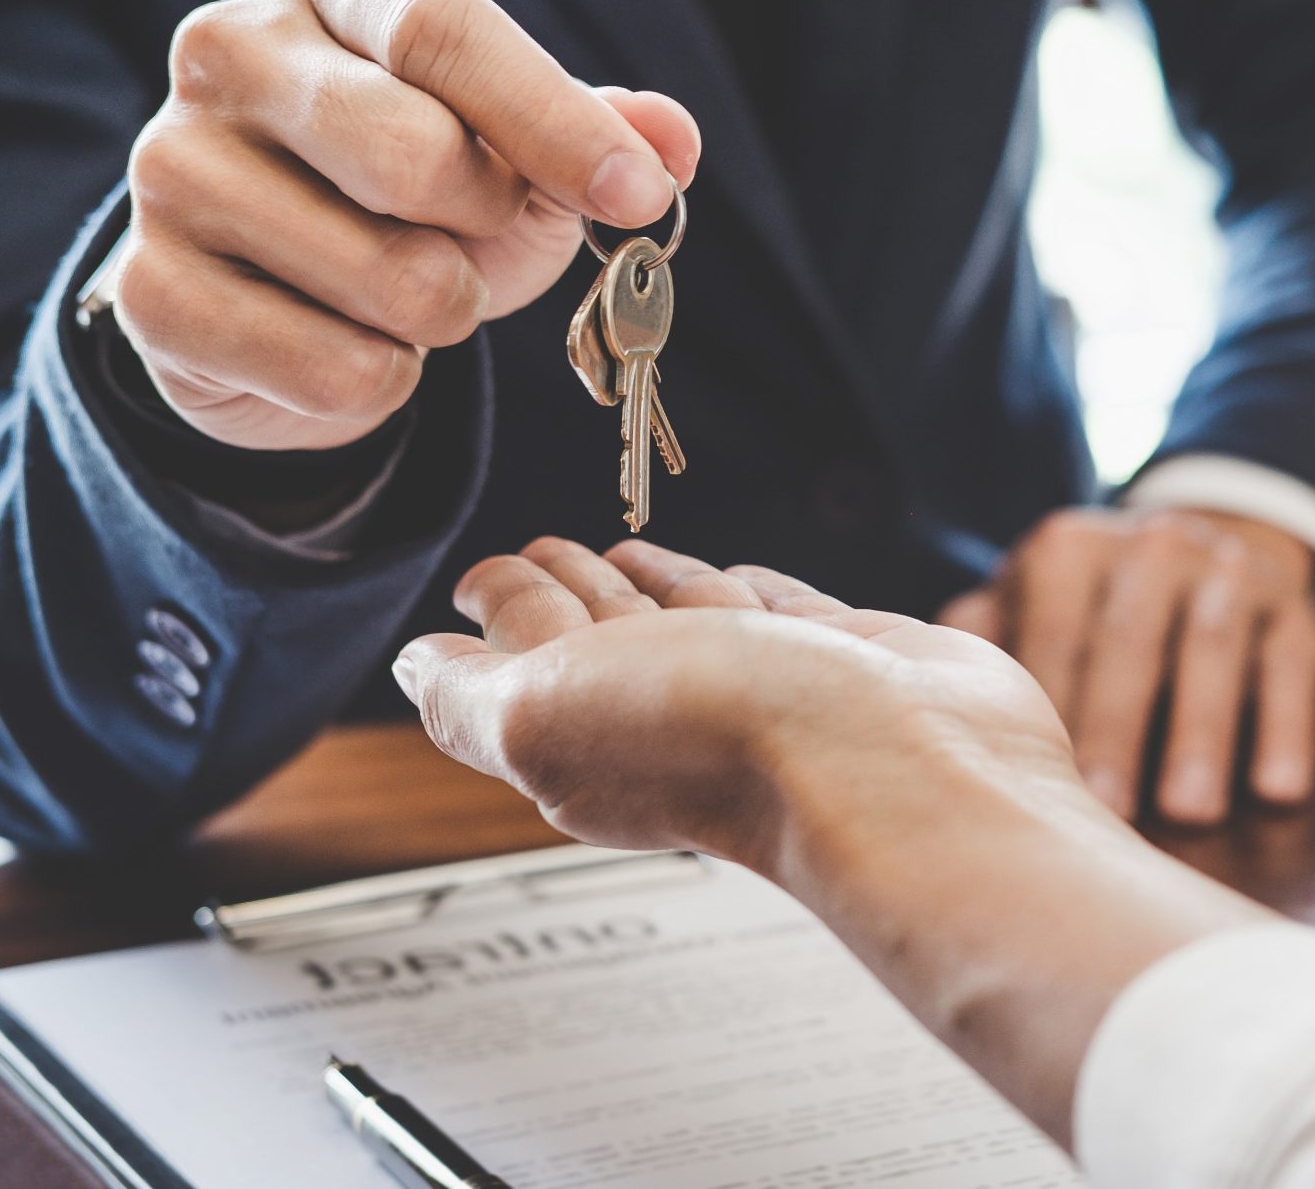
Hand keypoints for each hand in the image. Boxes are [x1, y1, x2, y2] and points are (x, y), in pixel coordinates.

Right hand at [114, 0, 699, 449]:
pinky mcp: (146, 288)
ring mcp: (170, 164)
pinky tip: (348, 339)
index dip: (554, 123)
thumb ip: (600, 131)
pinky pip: (331, 368)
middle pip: (409, 152)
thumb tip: (670, 143)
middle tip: (475, 228)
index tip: (639, 195)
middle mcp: (225, 45)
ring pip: (382, 277)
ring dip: (442, 311)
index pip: (445, 31)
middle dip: (485, 221)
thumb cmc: (423, 186)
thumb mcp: (520, 142)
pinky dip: (383, 379)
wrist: (285, 289)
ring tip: (409, 283)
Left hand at [395, 539, 1266, 1142]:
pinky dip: (751, 588)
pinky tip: (739, 581)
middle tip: (543, 551)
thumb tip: (417, 667)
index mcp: (586, 731)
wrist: (898, 763)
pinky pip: (783, 610)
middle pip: (601, 634)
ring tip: (625, 554)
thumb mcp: (540, 713)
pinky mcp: (847, 659)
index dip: (503, 606)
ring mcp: (765, 684)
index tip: (483, 575)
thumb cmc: (727, 745)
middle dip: (567, 587)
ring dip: (653, 582)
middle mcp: (673, 710)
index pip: (527, 651)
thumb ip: (468, 693)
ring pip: (689, 618)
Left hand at [939, 508, 1314, 824]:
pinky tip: (1276, 791)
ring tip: (1189, 812)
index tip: (1029, 785)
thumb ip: (976, 645)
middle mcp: (1147, 545)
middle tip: (1109, 813)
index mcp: (1065, 551)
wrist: (1208, 553)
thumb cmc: (1088, 614)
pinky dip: (1284, 727)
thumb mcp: (1031, 607)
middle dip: (1116, 727)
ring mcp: (1225, 569)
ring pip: (1212, 646)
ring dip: (1202, 732)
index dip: (1044, 707)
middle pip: (1128, 639)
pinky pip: (1292, 665)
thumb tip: (910, 706)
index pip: (1050, 631)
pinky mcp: (1293, 607)